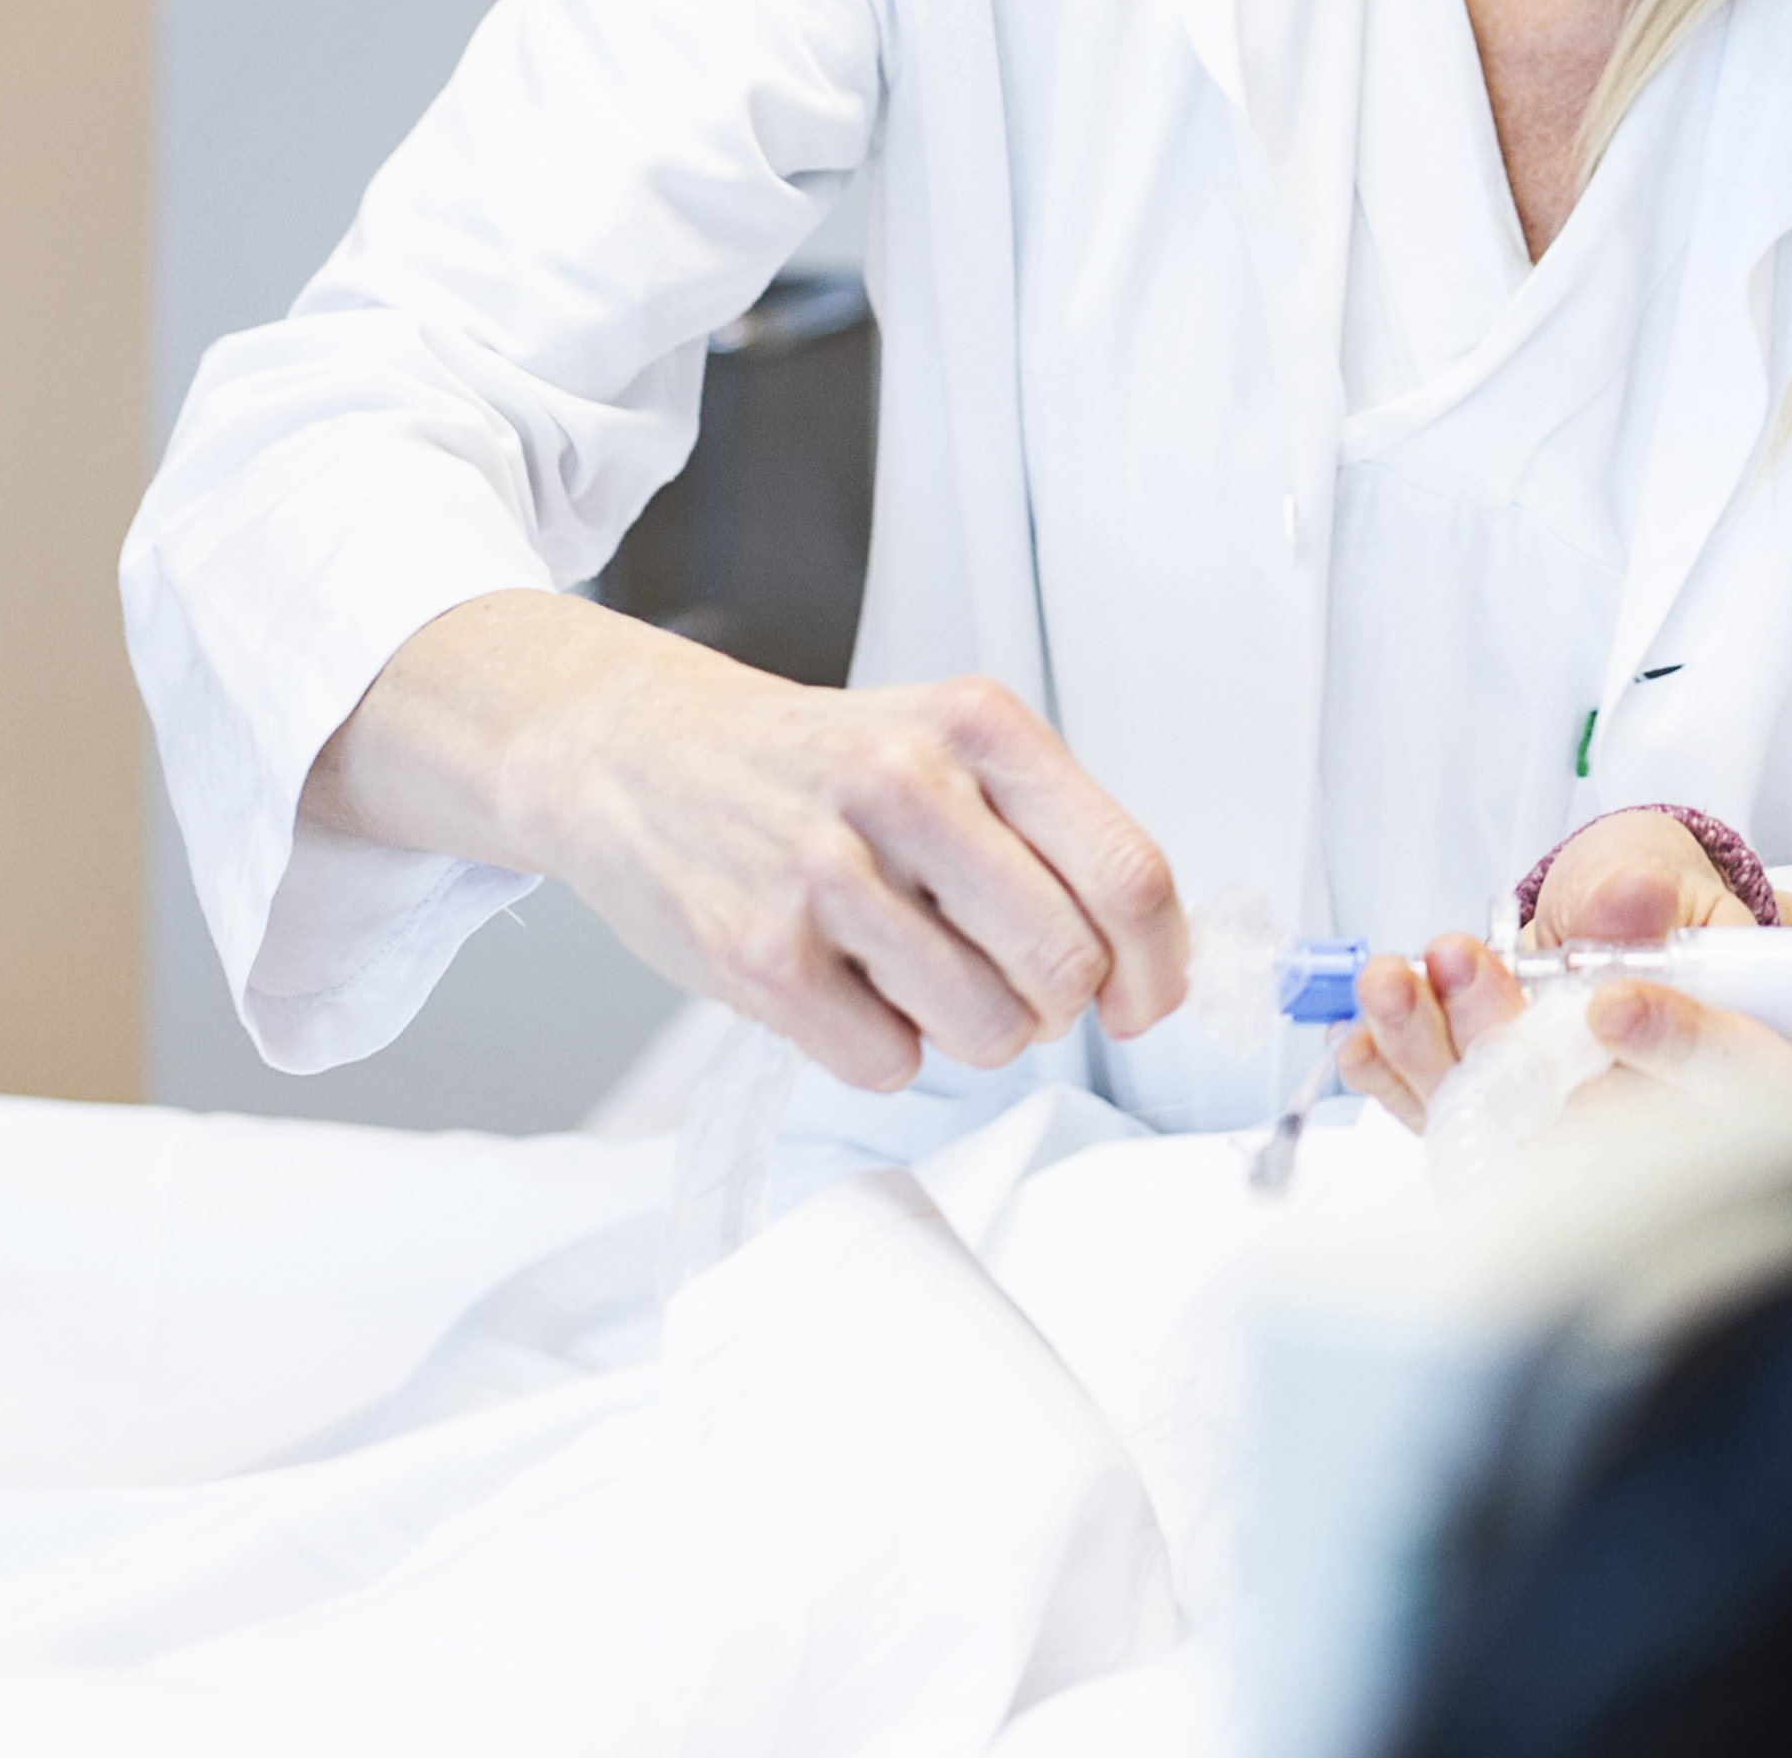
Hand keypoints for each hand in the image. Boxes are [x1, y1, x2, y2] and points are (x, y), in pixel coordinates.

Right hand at [309, 592, 1188, 1094]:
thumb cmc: (809, 766)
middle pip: (1067, 965)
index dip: (1157, 965)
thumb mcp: (942, 747)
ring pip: (988, 1029)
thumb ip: (1051, 838)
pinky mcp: (762, 954)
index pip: (1127, 874)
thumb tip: (1150, 972)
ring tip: (910, 970)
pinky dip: (880, 1047)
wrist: (634, 753)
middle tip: (1007, 980)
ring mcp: (828, 871)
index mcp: (978, 726)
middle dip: (1055, 1002)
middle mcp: (908, 785)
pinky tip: (840, 983)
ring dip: (968, 1029)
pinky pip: (890, 1064)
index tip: (1145, 1001)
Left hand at [1334, 812, 1791, 1131]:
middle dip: (1508, 1041)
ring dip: (1432, 1052)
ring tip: (1388, 982)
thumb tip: (1634, 897)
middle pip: (1595, 1117)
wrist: (1614, 924)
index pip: (1727, 1074)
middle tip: (1456, 962)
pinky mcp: (1503, 1133)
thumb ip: (1655, 895)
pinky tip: (1359, 1040)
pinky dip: (1397, 1079)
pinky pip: (1451, 1123)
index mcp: (1744, 1057)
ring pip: (1506, 1124)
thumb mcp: (1673, 886)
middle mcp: (1662, 1118)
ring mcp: (1572, 1135)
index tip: (1608, 1004)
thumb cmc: (1663, 910)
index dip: (1669, 1044)